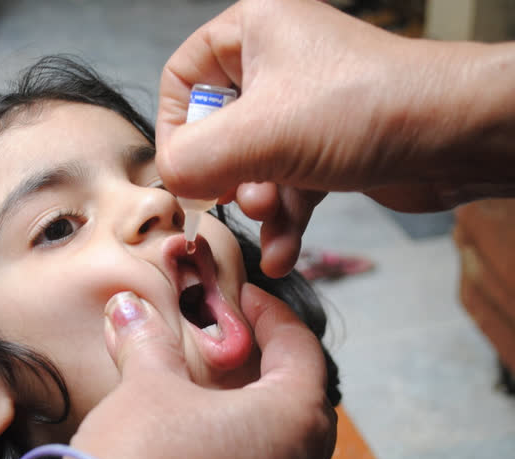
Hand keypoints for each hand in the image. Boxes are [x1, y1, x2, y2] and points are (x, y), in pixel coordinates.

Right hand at [22, 285, 336, 458]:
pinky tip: (211, 440)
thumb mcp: (147, 387)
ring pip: (287, 442)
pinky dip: (247, 449)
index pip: (301, 349)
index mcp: (294, 423)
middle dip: (266, 361)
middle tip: (230, 338)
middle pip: (301, 396)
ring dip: (257, 408)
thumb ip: (149, 340)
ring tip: (217, 387)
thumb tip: (130, 307)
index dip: (271, 314)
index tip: (243, 297)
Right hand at [156, 0, 514, 275]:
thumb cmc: (364, 111)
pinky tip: (284, 255)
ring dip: (257, 202)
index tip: (187, 171)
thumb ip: (193, 159)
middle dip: (227, 174)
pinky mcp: (328, 147)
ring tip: (273, 218)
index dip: (176, 128)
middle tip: (244, 197)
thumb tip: (169, 182)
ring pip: (252, 164)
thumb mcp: (261, 133)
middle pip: (216, 128)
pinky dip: (284, 220)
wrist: (460, 137)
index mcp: (253, 32)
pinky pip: (288, 184)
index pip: (183, 78)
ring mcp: (304, 109)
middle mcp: (276, 65)